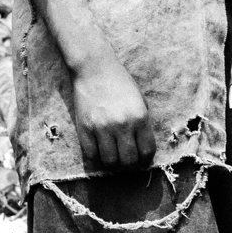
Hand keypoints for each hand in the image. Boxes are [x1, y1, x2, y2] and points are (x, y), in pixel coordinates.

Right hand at [70, 54, 155, 169]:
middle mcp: (122, 124)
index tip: (142, 160)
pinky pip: (91, 155)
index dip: (146, 160)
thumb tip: (143, 147)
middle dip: (130, 164)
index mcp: (139, 117)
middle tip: (127, 159)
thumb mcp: (140, 100)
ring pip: (110, 162)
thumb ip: (143, 123)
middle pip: (129, 161)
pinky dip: (97, 158)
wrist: (94, 68)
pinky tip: (100, 152)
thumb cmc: (120, 82)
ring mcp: (101, 128)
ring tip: (113, 156)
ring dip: (113, 163)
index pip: (147, 151)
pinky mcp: (84, 128)